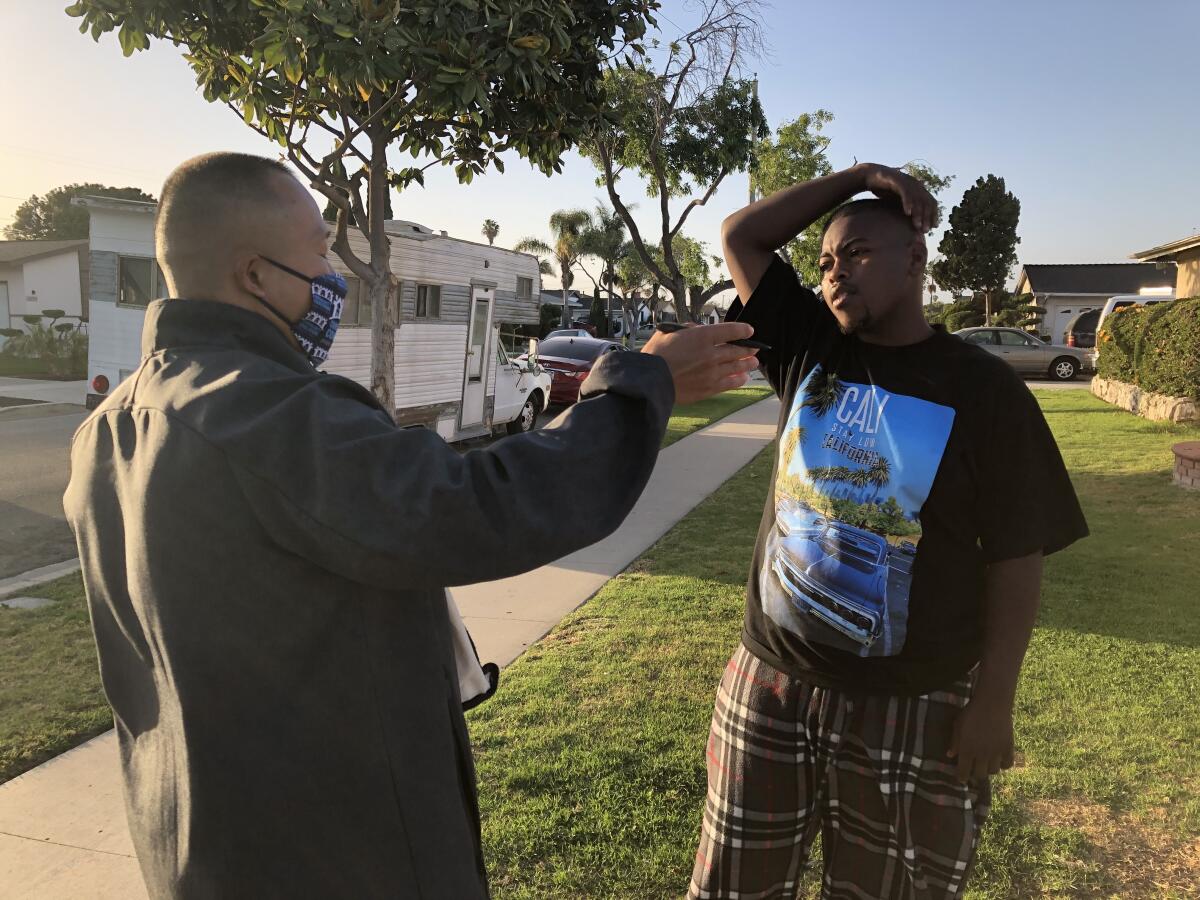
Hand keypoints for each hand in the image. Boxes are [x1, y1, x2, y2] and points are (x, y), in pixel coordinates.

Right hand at [640, 322, 759, 404]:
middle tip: (755, 348)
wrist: (650, 381)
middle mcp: (711, 354)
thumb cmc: (655, 355)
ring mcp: (712, 372)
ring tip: (753, 363)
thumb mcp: (668, 333)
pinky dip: (739, 380)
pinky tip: (743, 378)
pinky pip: (730, 383)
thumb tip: (698, 330)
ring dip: (747, 364)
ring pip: (737, 367)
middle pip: (738, 350)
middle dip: (749, 349)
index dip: (743, 330)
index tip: (749, 331)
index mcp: (702, 336)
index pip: (730, 330)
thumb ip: (687, 329)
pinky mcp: (709, 388)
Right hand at [859, 164, 938, 232]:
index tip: (933, 227)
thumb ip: (906, 209)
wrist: (870, 176)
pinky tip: (907, 213)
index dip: (934, 214)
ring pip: (917, 198)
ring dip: (918, 213)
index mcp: (918, 188)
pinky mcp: (896, 179)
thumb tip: (912, 224)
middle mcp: (915, 183)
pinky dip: (907, 202)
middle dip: (927, 217)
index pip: (932, 202)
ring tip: (917, 225)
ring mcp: (906, 180)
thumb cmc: (884, 190)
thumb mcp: (897, 201)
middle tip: (925, 230)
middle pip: (927, 201)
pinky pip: (905, 192)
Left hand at [946, 693, 1014, 782]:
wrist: (991, 704)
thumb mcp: (958, 726)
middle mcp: (981, 755)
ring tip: (987, 763)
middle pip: (980, 775)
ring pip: (994, 771)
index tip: (961, 778)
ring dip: (989, 769)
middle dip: (976, 774)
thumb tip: (950, 755)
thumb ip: (954, 742)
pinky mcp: (1008, 748)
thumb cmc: (971, 713)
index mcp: (967, 750)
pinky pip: (1008, 764)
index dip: (962, 777)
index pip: (964, 772)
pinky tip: (1000, 759)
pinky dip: (1004, 764)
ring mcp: (996, 753)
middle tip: (975, 769)